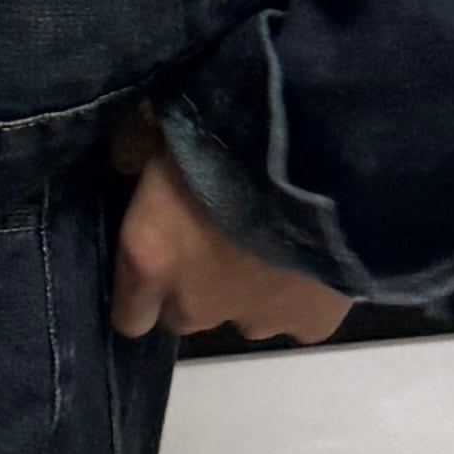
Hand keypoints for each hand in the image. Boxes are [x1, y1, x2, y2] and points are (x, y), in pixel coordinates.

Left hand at [109, 110, 352, 344]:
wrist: (328, 157)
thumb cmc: (237, 132)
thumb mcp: (165, 130)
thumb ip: (140, 157)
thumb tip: (125, 154)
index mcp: (149, 259)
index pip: (128, 315)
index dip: (143, 292)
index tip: (161, 258)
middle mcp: (194, 305)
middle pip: (187, 314)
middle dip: (200, 284)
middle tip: (225, 233)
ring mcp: (254, 320)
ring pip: (244, 316)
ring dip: (252, 286)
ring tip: (277, 240)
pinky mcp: (310, 323)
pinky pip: (300, 319)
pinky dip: (305, 295)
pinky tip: (316, 257)